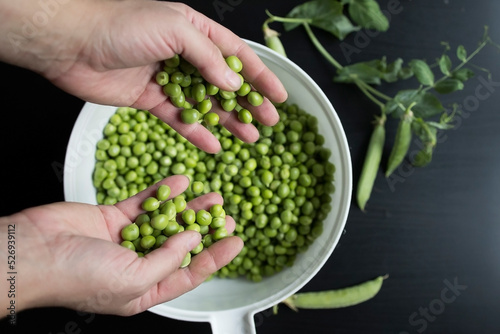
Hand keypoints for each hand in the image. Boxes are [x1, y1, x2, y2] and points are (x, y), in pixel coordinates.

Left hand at [0, 0, 286, 152]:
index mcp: (195, 30)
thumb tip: (233, 82)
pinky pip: (179, 119)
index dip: (261, 76)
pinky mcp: (151, 100)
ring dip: (228, 120)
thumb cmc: (122, 26)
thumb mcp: (174, 30)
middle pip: (225, 82)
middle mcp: (185, 55)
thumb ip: (208, 57)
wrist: (71, 43)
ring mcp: (169, 79)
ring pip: (206, 104)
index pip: (236, 55)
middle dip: (249, 102)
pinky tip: (214, 145)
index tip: (280, 96)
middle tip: (269, 122)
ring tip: (250, 138)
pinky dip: (197, 132)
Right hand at [0, 175, 242, 316]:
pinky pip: (144, 203)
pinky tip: (181, 183)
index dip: (215, 258)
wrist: (33, 251)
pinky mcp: (112, 217)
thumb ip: (167, 260)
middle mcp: (137, 265)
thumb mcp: (133, 279)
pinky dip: (162, 193)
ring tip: (212, 198)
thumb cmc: (80, 277)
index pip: (188, 275)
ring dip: (188, 210)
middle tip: (227, 216)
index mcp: (143, 290)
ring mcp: (125, 240)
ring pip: (165, 222)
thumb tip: (191, 240)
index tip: (237, 242)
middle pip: (180, 246)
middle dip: (205, 231)